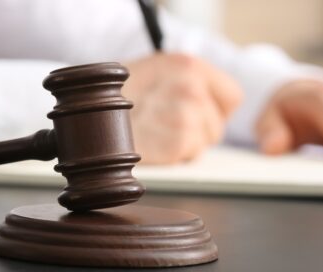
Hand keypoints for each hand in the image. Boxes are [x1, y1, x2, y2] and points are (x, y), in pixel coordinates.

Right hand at [123, 53, 242, 163]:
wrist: (90, 114)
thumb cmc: (126, 95)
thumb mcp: (162, 73)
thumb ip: (195, 83)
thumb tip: (224, 105)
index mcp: (189, 64)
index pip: (233, 96)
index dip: (216, 109)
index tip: (197, 112)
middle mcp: (190, 86)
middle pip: (217, 125)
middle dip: (198, 130)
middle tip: (166, 123)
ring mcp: (185, 113)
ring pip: (206, 141)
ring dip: (186, 143)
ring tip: (157, 131)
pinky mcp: (177, 141)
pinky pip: (191, 154)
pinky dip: (174, 155)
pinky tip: (154, 142)